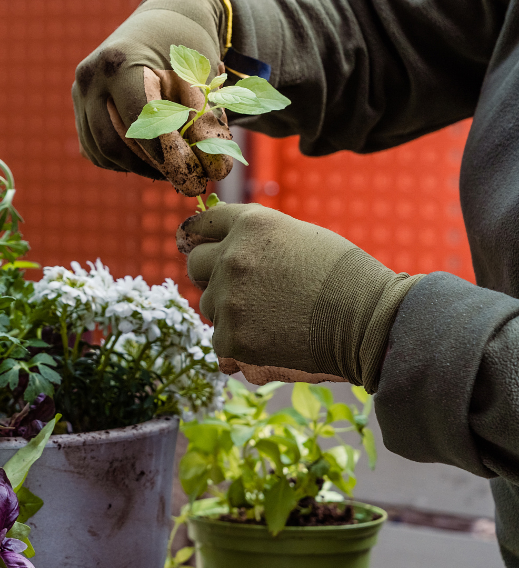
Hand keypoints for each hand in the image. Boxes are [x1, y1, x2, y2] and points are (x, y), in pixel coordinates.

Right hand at [72, 0, 232, 195]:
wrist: (161, 22)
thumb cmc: (186, 46)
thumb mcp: (203, 76)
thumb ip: (208, 121)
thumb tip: (215, 171)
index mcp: (119, 62)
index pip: (137, 121)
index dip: (163, 152)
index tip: (190, 170)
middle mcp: (90, 78)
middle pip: (113, 144)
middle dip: (148, 167)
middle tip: (181, 177)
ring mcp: (79, 94)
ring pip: (101, 152)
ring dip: (135, 167)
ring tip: (168, 167)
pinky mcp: (79, 109)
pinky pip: (95, 151)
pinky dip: (121, 161)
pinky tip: (148, 157)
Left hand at [177, 203, 423, 390]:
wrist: (370, 322)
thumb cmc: (346, 278)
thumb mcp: (300, 236)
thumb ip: (258, 239)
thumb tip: (223, 248)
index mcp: (251, 224)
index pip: (202, 224)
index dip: (201, 236)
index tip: (198, 245)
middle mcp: (233, 256)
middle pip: (196, 264)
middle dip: (212, 275)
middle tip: (241, 290)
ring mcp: (229, 298)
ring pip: (208, 304)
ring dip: (228, 311)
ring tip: (270, 317)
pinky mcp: (231, 337)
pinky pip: (220, 339)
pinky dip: (240, 343)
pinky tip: (272, 340)